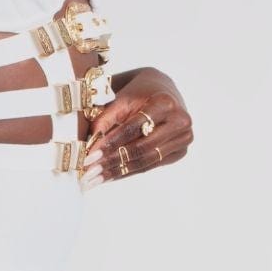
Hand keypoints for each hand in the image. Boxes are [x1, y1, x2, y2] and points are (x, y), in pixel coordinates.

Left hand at [82, 67, 193, 187]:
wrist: (163, 90)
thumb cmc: (139, 92)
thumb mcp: (121, 98)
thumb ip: (105, 118)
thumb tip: (90, 143)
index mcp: (164, 103)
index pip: (132, 129)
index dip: (109, 144)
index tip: (88, 157)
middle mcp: (179, 121)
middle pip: (140, 148)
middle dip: (111, 162)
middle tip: (89, 173)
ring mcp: (183, 138)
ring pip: (145, 161)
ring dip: (118, 172)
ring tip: (96, 179)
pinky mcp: (180, 151)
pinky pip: (150, 165)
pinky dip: (128, 171)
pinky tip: (110, 176)